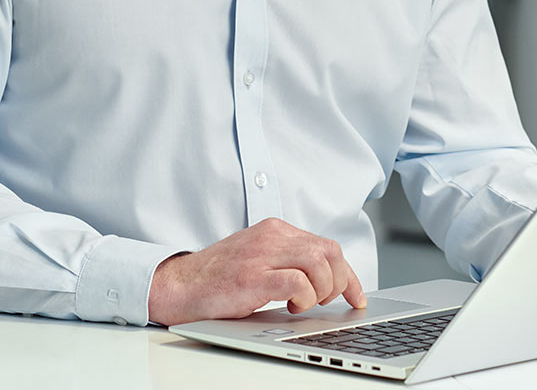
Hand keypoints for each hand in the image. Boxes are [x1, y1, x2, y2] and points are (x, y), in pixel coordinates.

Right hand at [148, 218, 366, 325]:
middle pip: (329, 252)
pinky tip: (292, 306)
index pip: (327, 246)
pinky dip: (304, 296)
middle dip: (339, 282)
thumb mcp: (258, 259)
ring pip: (318, 263)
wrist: (180, 285)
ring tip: (305, 304)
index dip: (348, 274)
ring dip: (322, 290)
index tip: (356, 296)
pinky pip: (297, 281)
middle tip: (325, 303)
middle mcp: (272, 236)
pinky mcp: (253, 277)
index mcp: (275, 230)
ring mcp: (262, 255)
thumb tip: (325, 280)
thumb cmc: (219, 278)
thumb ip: (287, 260)